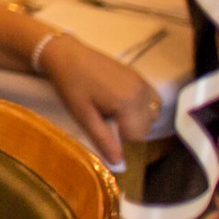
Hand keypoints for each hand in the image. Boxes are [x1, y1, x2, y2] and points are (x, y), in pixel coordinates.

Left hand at [35, 33, 159, 160]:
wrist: (66, 55)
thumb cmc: (71, 86)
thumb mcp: (83, 116)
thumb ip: (103, 140)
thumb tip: (118, 164)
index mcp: (128, 102)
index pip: (138, 135)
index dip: (120, 136)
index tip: (102, 125)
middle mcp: (141, 91)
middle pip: (147, 126)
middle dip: (129, 128)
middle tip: (105, 117)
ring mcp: (142, 82)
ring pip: (152, 114)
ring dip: (137, 118)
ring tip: (113, 110)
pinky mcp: (139, 76)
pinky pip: (152, 99)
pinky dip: (142, 106)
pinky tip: (122, 103)